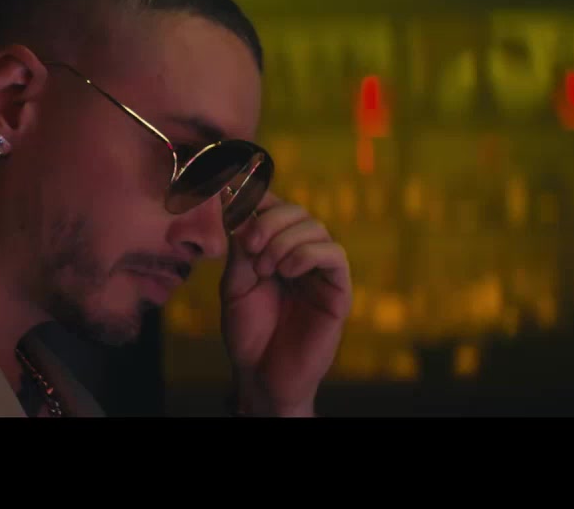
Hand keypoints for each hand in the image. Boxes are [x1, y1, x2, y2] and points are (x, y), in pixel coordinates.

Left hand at [220, 192, 351, 416]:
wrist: (261, 375)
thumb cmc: (248, 331)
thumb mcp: (235, 284)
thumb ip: (241, 248)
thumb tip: (243, 208)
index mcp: (276, 249)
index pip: (277, 208)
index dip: (260, 199)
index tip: (237, 206)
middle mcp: (301, 255)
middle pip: (298, 212)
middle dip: (271, 220)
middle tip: (250, 246)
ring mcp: (321, 272)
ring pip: (316, 228)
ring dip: (285, 240)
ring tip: (264, 268)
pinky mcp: (338, 291)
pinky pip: (334, 255)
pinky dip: (307, 253)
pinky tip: (287, 271)